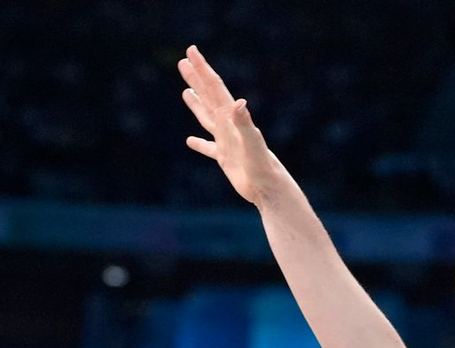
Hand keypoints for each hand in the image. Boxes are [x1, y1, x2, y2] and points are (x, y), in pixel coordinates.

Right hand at [178, 45, 282, 206]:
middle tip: (184, 60)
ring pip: (207, 118)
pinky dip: (200, 144)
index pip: (214, 88)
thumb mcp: (253, 143)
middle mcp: (229, 127)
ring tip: (187, 91)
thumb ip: (245, 123)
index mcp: (231, 118)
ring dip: (197, 104)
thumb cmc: (263, 167)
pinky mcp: (226, 160)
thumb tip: (239, 102)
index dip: (202, 69)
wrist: (271, 190)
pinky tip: (190, 141)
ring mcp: (227, 142)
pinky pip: (209, 148)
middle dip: (197, 78)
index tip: (190, 51)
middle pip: (209, 97)